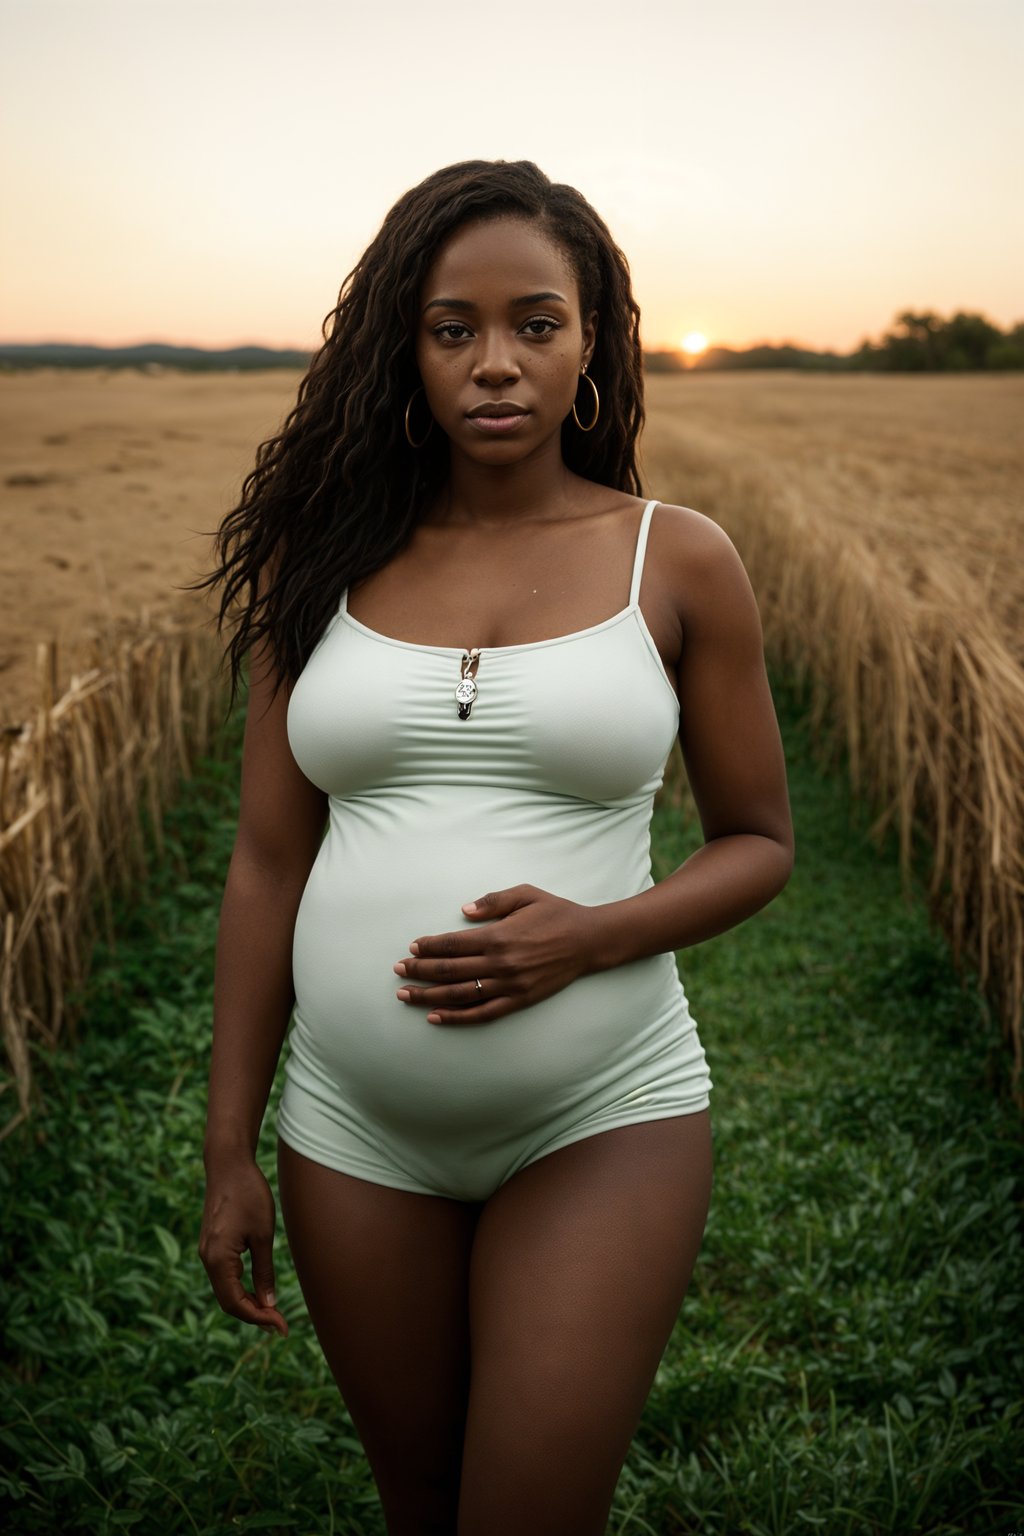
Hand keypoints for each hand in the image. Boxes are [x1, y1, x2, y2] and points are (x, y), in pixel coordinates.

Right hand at [198, 1156, 287, 1336]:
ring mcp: (207, 1251)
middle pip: (227, 1301)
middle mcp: (207, 1259)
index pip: (235, 1303)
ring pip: (225, 1290)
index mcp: (218, 1259)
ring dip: (246, 1303)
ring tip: (272, 1311)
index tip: (281, 1327)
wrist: (229, 1165)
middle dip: (253, 1315)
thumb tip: (268, 1304)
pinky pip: (223, 1276)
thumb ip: (264, 1271)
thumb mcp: (263, 1234)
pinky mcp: (211, 1244)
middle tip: (280, 1323)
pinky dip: (240, 1288)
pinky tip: (258, 1290)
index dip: (258, 1319)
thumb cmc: (249, 1194)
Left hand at [393, 884, 596, 1025]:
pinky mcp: (518, 1001)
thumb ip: (493, 901)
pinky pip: (482, 1013)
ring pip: (459, 994)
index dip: (429, 947)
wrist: (589, 941)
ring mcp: (509, 985)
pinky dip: (457, 1017)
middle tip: (398, 970)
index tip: (412, 947)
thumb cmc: (557, 913)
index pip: (452, 944)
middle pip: (449, 970)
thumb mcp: (526, 894)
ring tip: (405, 995)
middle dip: (419, 970)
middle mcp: (500, 963)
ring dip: (429, 996)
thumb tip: (463, 911)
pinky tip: (436, 1017)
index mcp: (499, 935)